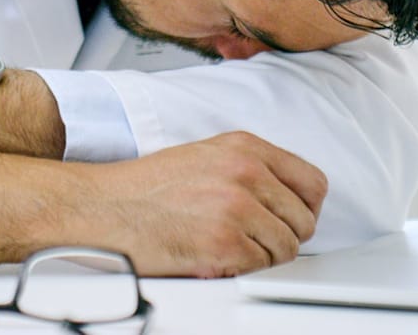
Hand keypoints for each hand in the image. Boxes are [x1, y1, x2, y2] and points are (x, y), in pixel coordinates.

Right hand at [67, 132, 327, 276]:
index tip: (292, 220)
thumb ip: (250, 168)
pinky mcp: (224, 241)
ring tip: (230, 249)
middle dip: (284, 237)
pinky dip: (240, 270)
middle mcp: (246, 172)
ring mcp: (236, 206)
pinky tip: (215, 257)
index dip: (306, 209)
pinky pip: (260, 267)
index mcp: (245, 147)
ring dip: (262, 257)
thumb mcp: (206, 156)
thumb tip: (287, 198)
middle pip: (304, 220)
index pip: (312, 182)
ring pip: (286, 249)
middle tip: (255, 241)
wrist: (105, 207)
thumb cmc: (147, 188)